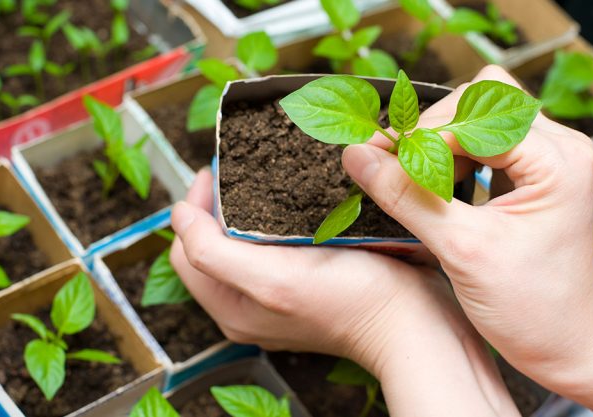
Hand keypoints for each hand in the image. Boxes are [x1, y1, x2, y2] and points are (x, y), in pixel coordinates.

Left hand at [170, 168, 518, 415]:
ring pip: (242, 241)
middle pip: (211, 244)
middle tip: (239, 168)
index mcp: (230, 305)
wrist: (414, 323)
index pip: (185, 248)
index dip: (195, 206)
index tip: (217, 172)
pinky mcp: (304, 283)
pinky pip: (274, 244)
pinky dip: (274, 218)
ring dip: (246, 207)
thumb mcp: (272, 279)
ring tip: (263, 177)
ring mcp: (277, 294)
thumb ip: (212, 252)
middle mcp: (248, 304)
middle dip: (218, 203)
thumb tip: (177, 215)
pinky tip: (293, 199)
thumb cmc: (352, 302)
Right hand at [342, 65, 592, 415]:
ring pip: (477, 118)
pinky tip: (435, 189)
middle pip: (477, 102)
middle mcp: (558, 147)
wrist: (566, 344)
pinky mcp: (532, 175)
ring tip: (416, 184)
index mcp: (555, 159)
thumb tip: (356, 156)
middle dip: (429, 132)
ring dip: (438, 144)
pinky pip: (482, 143)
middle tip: (393, 168)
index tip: (375, 156)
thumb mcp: (461, 250)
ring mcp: (547, 159)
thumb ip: (406, 197)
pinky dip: (450, 158)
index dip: (419, 134)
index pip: (472, 116)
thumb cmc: (531, 307)